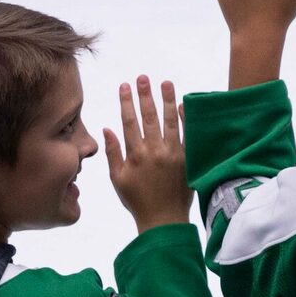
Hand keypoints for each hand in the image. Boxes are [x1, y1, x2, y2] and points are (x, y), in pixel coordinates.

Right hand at [105, 74, 191, 231]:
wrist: (164, 219)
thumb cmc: (137, 200)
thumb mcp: (118, 179)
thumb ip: (113, 153)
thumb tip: (107, 128)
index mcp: (135, 155)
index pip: (129, 122)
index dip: (126, 102)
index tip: (125, 86)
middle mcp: (154, 151)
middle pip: (149, 117)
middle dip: (145, 95)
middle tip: (143, 77)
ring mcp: (173, 154)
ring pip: (169, 121)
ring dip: (167, 100)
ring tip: (165, 82)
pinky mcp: (187, 159)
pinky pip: (187, 134)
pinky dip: (185, 119)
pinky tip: (183, 104)